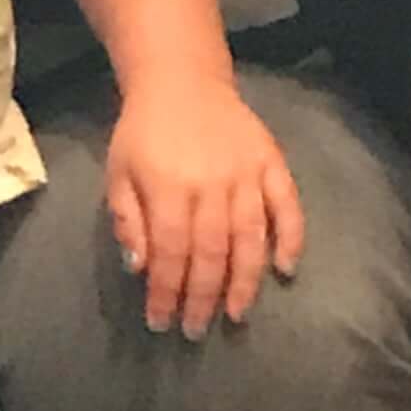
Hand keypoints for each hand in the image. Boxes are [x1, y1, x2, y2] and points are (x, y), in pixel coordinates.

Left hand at [105, 77, 304, 337]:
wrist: (182, 80)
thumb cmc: (144, 133)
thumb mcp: (118, 173)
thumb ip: (128, 220)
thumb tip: (141, 268)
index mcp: (168, 185)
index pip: (170, 252)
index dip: (166, 292)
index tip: (161, 322)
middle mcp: (212, 182)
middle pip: (211, 251)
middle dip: (202, 297)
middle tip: (196, 329)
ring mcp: (246, 172)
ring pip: (250, 236)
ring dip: (245, 280)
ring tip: (236, 314)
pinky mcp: (271, 161)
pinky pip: (287, 203)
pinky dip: (291, 237)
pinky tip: (286, 269)